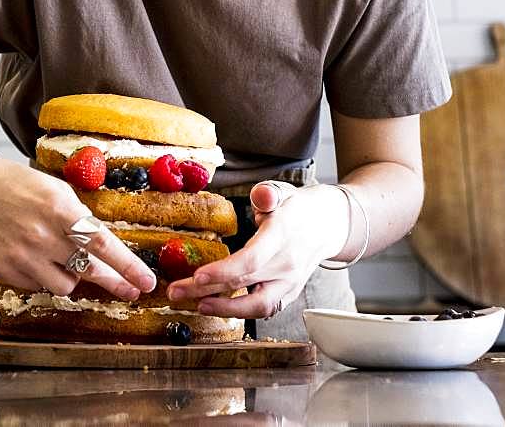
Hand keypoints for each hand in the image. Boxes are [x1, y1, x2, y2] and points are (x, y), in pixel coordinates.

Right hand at [0, 158, 156, 300]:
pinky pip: (37, 286)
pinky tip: (38, 260)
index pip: (103, 243)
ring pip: (65, 285)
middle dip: (117, 283)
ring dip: (73, 277)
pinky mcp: (4, 270)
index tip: (145, 279)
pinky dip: (44, 277)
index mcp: (58, 208)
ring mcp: (22, 256)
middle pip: (90, 270)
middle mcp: (42, 235)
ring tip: (68, 262)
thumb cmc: (11, 183)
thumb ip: (76, 216)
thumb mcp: (52, 189)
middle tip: (134, 290)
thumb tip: (101, 243)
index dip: (128, 266)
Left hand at [166, 182, 347, 318]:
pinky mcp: (288, 294)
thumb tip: (261, 194)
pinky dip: (238, 312)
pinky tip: (214, 307)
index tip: (197, 276)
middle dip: (206, 291)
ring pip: (257, 306)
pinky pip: (263, 309)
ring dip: (223, 309)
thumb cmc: (298, 208)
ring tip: (194, 305)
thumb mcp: (283, 192)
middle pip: (244, 284)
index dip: (224, 271)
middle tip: (176, 292)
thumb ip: (268, 194)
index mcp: (283, 236)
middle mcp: (288, 264)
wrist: (328, 226)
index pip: (252, 260)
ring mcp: (290, 283)